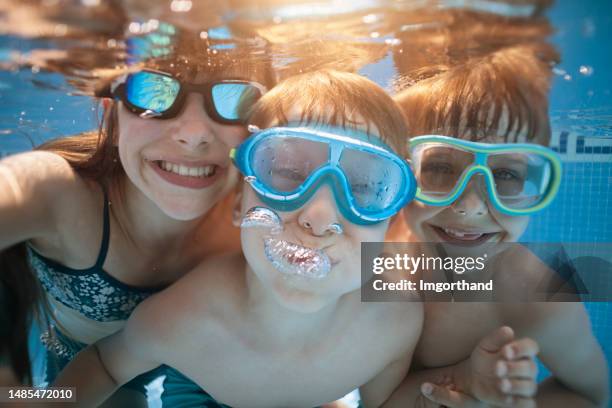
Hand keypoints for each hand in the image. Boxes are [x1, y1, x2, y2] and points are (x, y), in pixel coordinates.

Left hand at [421, 326, 538, 406]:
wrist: (475, 377)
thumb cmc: (484, 358)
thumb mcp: (485, 346)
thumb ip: (496, 338)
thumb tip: (508, 330)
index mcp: (521, 351)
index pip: (531, 346)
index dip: (521, 349)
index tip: (505, 351)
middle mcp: (527, 368)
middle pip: (531, 368)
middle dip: (514, 368)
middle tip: (497, 368)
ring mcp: (525, 384)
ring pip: (530, 386)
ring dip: (516, 386)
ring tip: (500, 384)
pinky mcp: (520, 400)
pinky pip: (528, 403)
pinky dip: (519, 402)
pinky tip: (506, 399)